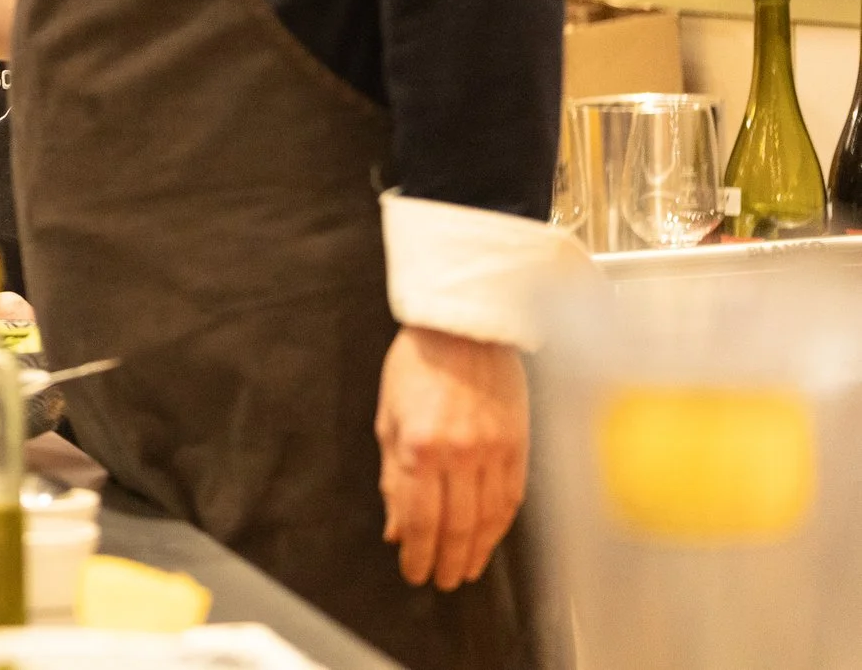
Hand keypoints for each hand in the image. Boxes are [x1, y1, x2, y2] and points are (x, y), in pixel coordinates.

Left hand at [376, 325, 527, 590]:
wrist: (464, 327)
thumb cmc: (418, 365)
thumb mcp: (388, 417)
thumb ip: (393, 477)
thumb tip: (395, 527)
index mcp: (419, 446)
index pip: (419, 519)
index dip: (417, 553)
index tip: (414, 571)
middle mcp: (459, 454)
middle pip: (456, 526)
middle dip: (447, 560)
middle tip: (442, 581)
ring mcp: (493, 450)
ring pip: (488, 518)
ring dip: (477, 551)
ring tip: (466, 570)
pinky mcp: (518, 444)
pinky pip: (512, 497)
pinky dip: (501, 525)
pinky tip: (491, 538)